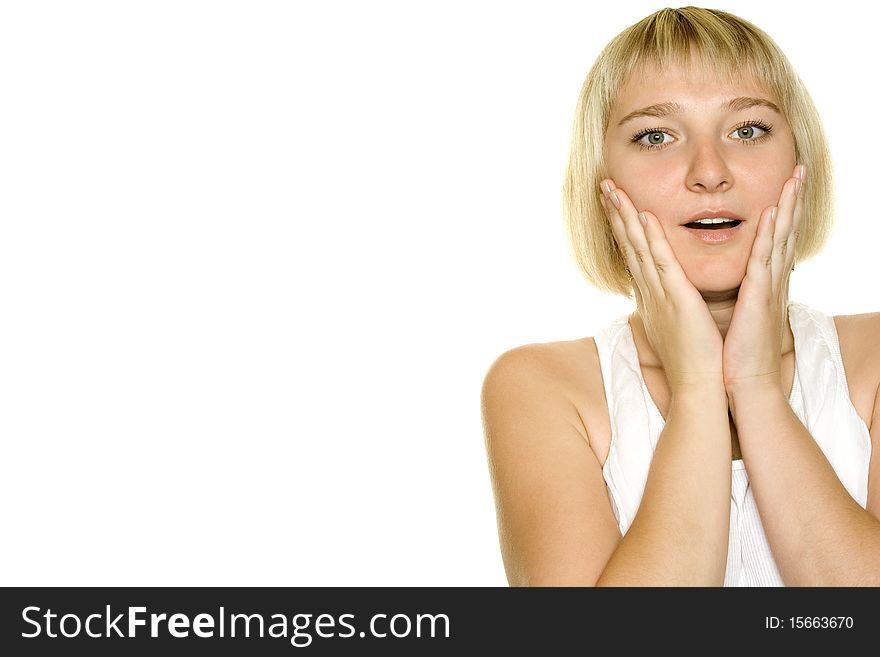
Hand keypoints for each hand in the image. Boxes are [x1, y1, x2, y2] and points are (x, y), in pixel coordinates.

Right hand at [600, 179, 723, 393]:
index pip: (633, 254)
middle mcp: (649, 292)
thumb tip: (666, 298)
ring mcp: (660, 295)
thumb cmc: (692, 361)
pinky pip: (663, 263)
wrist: (698, 388)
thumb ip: (670, 305)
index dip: (622, 226)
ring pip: (639, 248)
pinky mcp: (677, 300)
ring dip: (625, 217)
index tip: (614, 203)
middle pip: (628, 245)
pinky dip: (652, 239)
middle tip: (604, 185)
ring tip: (613, 190)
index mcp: (652, 296)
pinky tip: (644, 217)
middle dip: (615, 213)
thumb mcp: (677, 326)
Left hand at [722, 164, 805, 393]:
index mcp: (765, 285)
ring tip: (795, 177)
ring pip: (779, 238)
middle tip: (800, 169)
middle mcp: (772, 282)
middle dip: (794, 199)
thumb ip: (743, 295)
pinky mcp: (758, 298)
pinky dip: (768, 235)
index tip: (788, 185)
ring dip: (788, 206)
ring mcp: (768, 288)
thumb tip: (740, 285)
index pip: (776, 241)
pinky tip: (773, 212)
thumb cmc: (738, 353)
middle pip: (786, 232)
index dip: (784, 212)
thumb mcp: (742, 315)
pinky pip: (763, 260)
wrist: (745, 383)